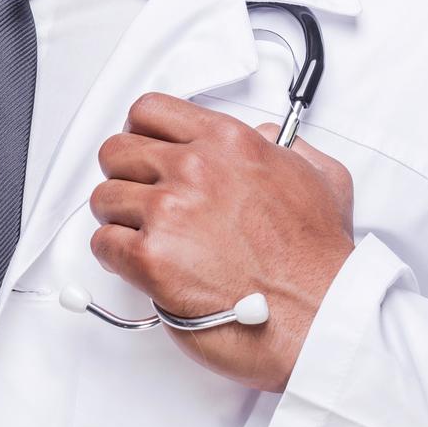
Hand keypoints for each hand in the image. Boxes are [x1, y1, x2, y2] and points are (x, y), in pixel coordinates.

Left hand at [88, 93, 355, 391]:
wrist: (318, 314)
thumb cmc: (320, 260)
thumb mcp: (324, 177)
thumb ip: (287, 147)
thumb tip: (266, 139)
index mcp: (230, 143)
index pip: (151, 112)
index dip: (141, 133)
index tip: (144, 152)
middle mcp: (194, 169)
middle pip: (117, 151)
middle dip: (124, 175)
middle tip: (139, 199)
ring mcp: (169, 212)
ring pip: (104, 198)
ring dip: (118, 218)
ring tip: (142, 237)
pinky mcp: (150, 258)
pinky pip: (103, 244)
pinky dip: (113, 255)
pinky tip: (138, 264)